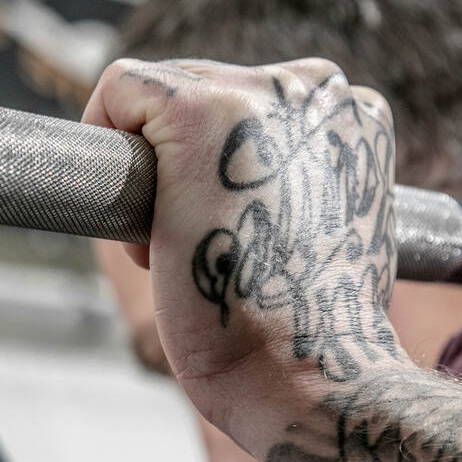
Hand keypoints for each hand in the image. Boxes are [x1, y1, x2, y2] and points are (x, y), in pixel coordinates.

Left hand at [82, 57, 402, 440]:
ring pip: (159, 97)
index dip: (229, 173)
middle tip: (209, 249)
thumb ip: (300, 178)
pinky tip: (144, 220)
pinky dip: (104, 139)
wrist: (304, 373)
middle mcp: (318, 87)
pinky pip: (118, 87)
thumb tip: (251, 177)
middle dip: (183, 166)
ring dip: (152, 167)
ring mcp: (258, 92)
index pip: (257, 107)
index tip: (238, 235)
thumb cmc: (306, 327)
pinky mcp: (195, 107)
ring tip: (185, 246)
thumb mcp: (328, 231)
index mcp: (356, 115)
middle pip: (204, 93)